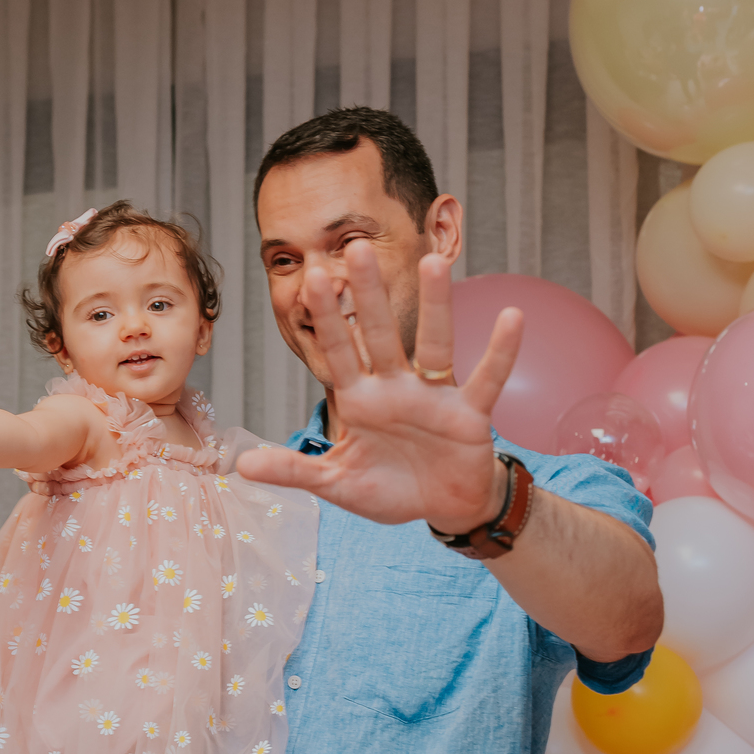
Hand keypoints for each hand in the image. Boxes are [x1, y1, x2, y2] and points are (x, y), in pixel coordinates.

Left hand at [236, 245, 522, 529]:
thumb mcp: (337, 484)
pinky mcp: (469, 414)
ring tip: (434, 262)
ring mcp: (434, 397)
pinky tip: (512, 316)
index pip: (339, 351)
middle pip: (380, 334)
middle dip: (369, 294)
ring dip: (437, 306)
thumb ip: (295, 470)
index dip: (325, 318)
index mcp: (361, 399)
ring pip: (436, 344)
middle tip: (357, 247)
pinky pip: (487, 379)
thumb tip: (241, 465)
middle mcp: (396, 387)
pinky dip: (501, 352)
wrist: (443, 506)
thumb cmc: (390, 488)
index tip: (311, 278)